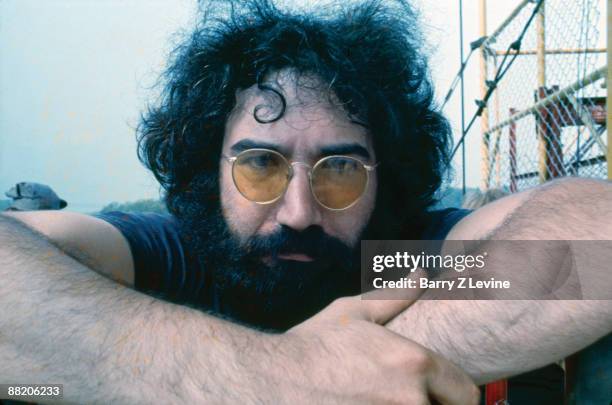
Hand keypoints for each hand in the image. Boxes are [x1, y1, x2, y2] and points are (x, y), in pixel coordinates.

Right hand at [260, 293, 479, 403]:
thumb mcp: (354, 313)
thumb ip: (395, 296)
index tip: (439, 393)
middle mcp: (412, 400)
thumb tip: (422, 273)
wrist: (274, 380)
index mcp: (414, 364)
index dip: (454, 393)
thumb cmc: (314, 344)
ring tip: (380, 400)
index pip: (467, 393)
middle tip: (405, 397)